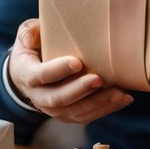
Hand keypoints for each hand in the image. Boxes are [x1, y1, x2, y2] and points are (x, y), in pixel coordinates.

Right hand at [8, 19, 131, 123]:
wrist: (31, 75)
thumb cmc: (33, 50)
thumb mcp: (27, 36)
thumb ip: (29, 31)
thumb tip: (31, 37)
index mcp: (27, 75)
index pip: (41, 76)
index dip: (58, 70)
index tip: (77, 62)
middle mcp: (39, 97)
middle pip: (59, 99)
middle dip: (80, 90)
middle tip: (99, 79)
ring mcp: (53, 110)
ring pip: (76, 112)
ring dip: (99, 103)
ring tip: (119, 93)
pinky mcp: (68, 115)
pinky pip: (87, 116)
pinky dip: (106, 109)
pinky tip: (123, 99)